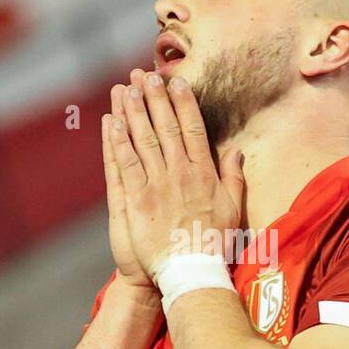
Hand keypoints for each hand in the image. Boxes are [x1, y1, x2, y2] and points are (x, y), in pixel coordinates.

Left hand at [107, 68, 244, 279]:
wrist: (191, 273)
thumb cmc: (214, 243)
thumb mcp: (233, 209)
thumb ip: (233, 178)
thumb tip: (236, 152)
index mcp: (203, 173)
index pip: (192, 129)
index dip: (183, 103)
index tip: (175, 82)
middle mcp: (180, 174)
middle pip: (164, 127)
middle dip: (154, 98)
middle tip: (145, 75)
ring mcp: (156, 186)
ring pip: (142, 140)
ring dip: (132, 112)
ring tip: (125, 89)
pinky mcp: (136, 200)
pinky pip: (125, 164)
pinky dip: (117, 142)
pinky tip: (112, 122)